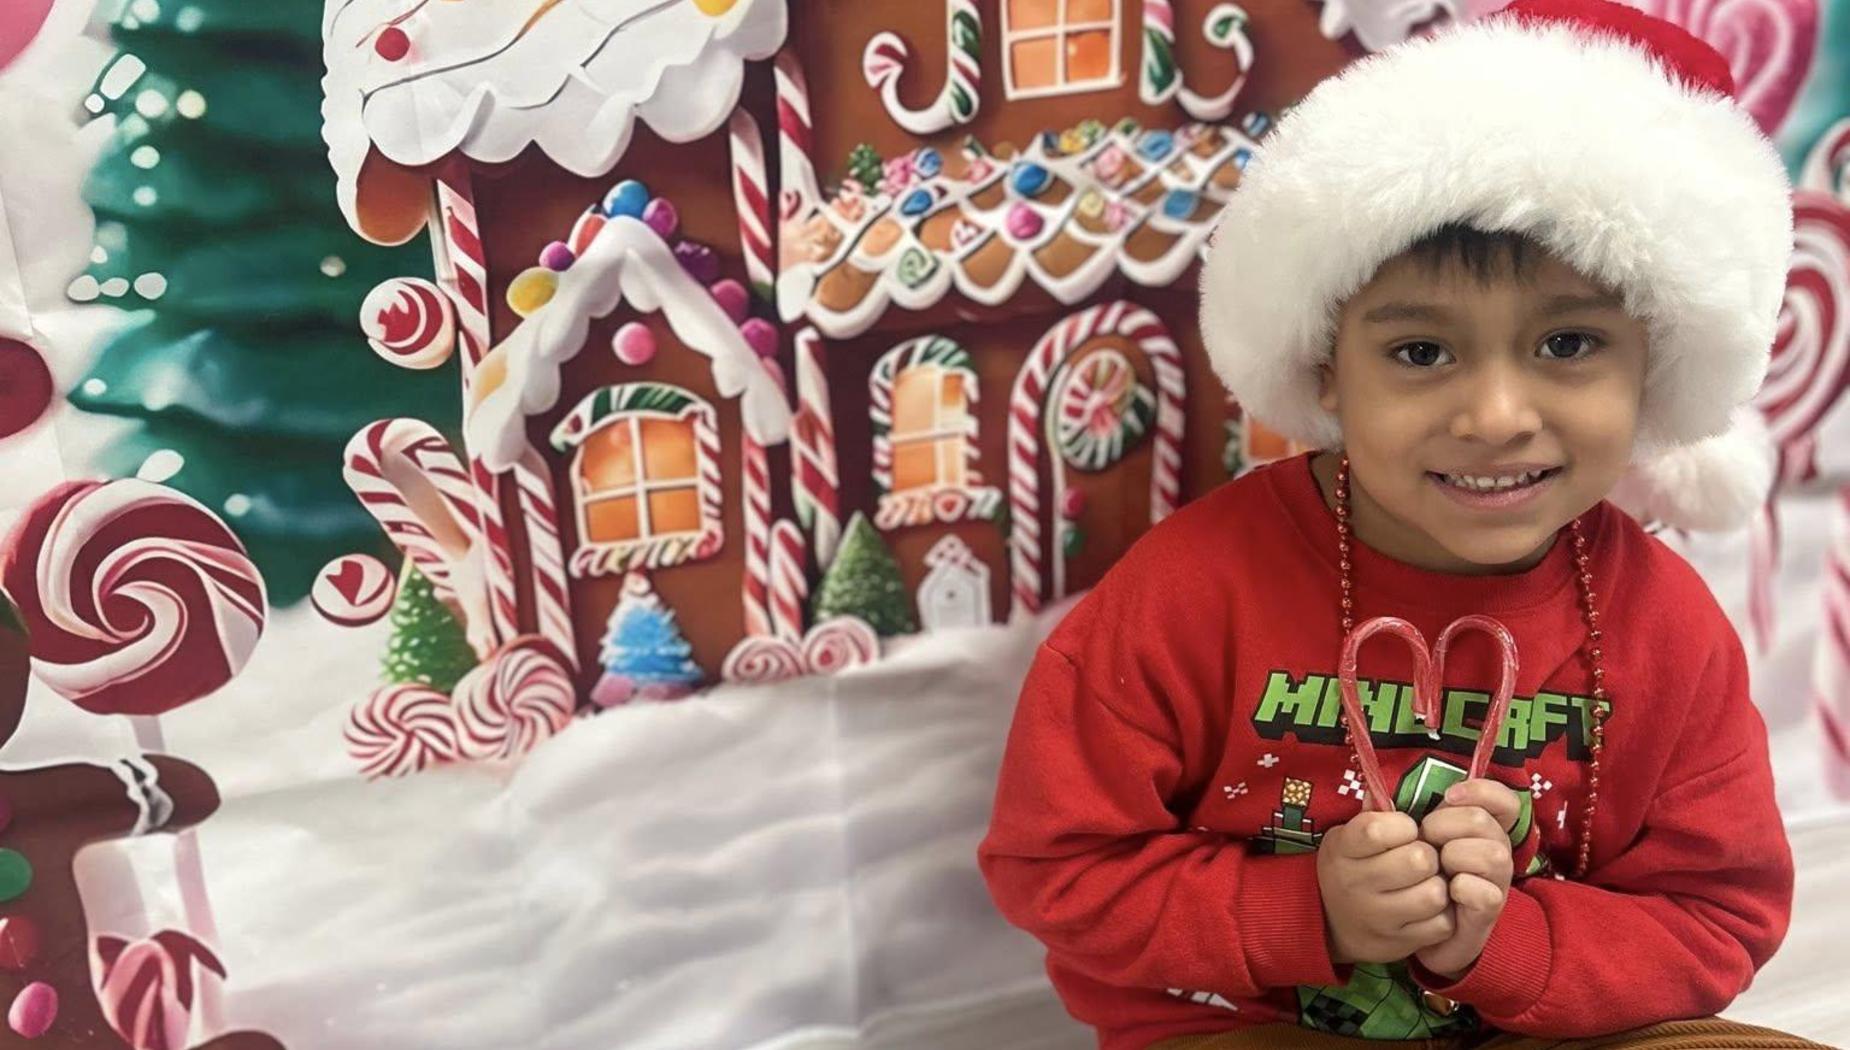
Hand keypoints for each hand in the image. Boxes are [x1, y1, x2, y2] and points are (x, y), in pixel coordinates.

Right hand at [1318, 811, 1455, 964]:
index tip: (1404, 831)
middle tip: (1421, 859)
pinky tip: (1429, 907)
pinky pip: (1441, 924)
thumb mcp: (1347, 837)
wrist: (1331, 924)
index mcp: (1342, 850)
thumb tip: (1385, 787)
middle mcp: (1354, 884)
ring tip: (1427, 882)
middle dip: (1428, 855)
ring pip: (1434, 893)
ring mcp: (1377, 917)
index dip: (1404, 826)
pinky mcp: (1399, 943)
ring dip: (1438, 885)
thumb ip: (1371, 814)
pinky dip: (1443, 914)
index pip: (1380, 828)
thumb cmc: (1351, 867)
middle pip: (1418, 860)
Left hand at [1414, 779, 1521, 978]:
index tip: (1448, 795)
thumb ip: (1394, 814)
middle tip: (1426, 838)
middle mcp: (1495, 850)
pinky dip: (1463, 888)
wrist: (1406, 925)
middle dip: (1446, 824)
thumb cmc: (1406, 873)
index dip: (1482, 791)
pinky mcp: (1487, 913)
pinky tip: (1447, 889)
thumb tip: (1373, 793)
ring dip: (1455, 855)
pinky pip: (1486, 894)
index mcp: (1480, 827)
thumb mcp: (1400, 839)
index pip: (1504, 801)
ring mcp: (1495, 882)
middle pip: (1484, 821)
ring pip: (1493, 855)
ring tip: (1435, 865)